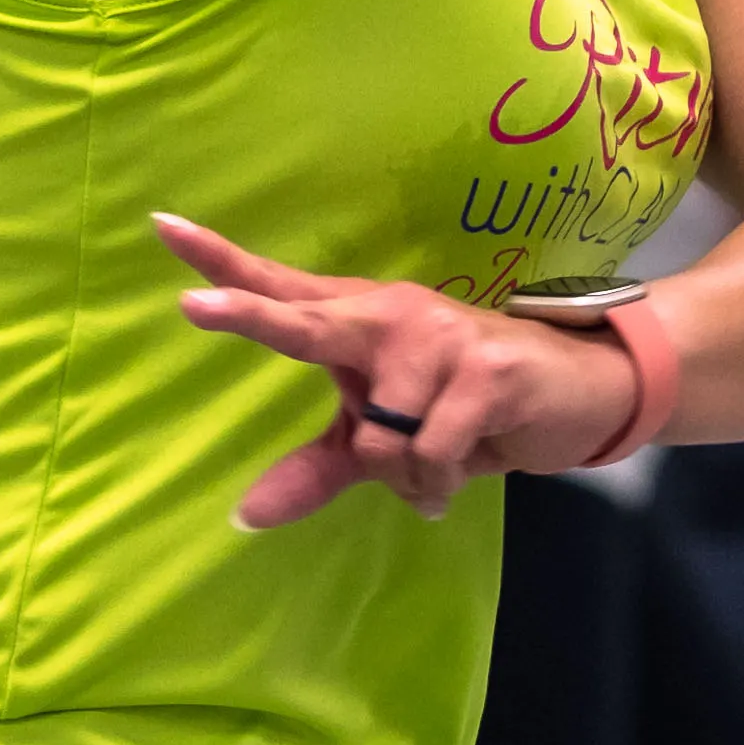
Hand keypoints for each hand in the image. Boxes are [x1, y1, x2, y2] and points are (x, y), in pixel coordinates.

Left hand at [154, 215, 624, 525]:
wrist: (580, 392)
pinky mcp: (485, 371)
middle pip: (306, 323)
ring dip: (408, 473)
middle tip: (193, 307)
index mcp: (357, 319)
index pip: (280, 287)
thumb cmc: (467, 408)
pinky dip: (441, 480)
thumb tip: (245, 516)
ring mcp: (438, 338)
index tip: (163, 228)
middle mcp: (390, 316)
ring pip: (378, 439)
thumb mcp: (385, 441)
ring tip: (443, 455)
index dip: (221, 264)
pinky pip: (429, 453)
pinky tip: (466, 463)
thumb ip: (316, 470)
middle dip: (252, 317)